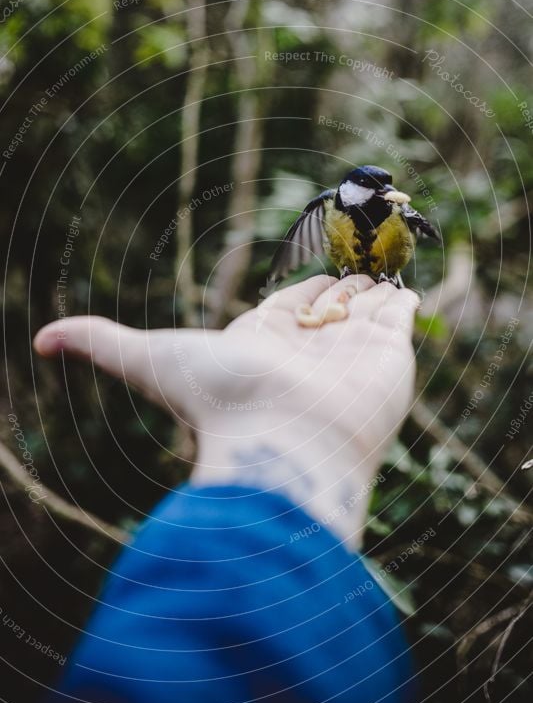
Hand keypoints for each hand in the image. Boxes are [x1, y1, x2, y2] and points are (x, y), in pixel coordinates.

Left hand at [34, 275, 418, 546]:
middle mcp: (310, 349)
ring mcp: (352, 352)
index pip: (290, 306)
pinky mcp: (390, 353)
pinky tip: (402, 285)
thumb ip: (101, 341)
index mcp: (265, 342)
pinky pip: (400, 316)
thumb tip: (39, 339)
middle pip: (331, 305)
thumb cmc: (219, 401)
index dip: (302, 290)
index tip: (314, 275)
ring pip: (366, 307)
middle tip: (355, 258)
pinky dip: (402, 300)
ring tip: (382, 262)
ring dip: (372, 286)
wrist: (284, 444)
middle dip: (341, 285)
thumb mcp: (149, 358)